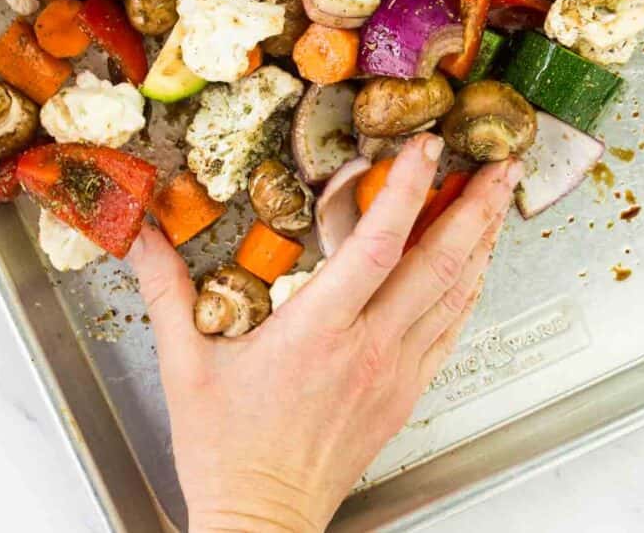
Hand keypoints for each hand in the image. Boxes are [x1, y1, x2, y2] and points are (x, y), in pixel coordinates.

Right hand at [129, 135, 523, 531]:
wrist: (261, 524)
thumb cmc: (226, 451)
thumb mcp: (184, 364)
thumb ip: (165, 290)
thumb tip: (141, 236)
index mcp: (317, 332)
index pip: (376, 246)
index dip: (406, 189)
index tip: (426, 147)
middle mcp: (368, 348)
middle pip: (438, 265)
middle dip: (475, 206)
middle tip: (502, 162)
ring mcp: (394, 372)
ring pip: (454, 295)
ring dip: (482, 240)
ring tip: (500, 197)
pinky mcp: (404, 393)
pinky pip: (449, 330)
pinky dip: (468, 288)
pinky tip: (476, 265)